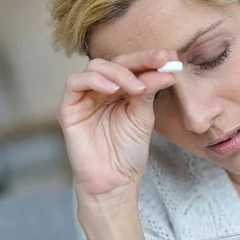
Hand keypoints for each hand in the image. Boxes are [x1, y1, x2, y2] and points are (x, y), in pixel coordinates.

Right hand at [57, 50, 176, 208]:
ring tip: (137, 88)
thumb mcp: (143, 118)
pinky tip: (112, 90)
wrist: (114, 181)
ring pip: (96, 67)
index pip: (132, 66)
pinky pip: (74, 83)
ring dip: (119, 72)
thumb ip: (148, 92)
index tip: (170, 57)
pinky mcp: (68, 108)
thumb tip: (165, 70)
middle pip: (115, 61)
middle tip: (160, 61)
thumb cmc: (128, 153)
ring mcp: (84, 98)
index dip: (149, 59)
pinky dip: (94, 81)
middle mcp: (101, 90)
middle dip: (139, 59)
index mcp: (121, 91)